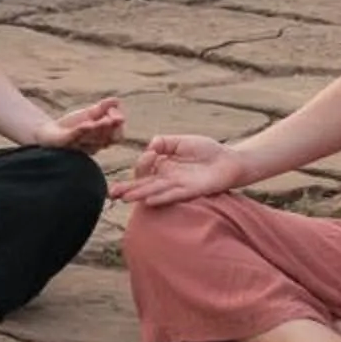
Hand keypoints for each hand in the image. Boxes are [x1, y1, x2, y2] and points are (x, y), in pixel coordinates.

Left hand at [33, 97, 125, 152]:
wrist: (47, 134)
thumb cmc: (71, 126)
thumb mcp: (89, 115)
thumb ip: (103, 108)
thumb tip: (117, 100)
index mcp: (101, 138)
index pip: (118, 135)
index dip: (118, 122)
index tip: (112, 110)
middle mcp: (93, 144)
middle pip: (110, 138)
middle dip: (113, 127)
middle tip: (115, 118)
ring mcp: (80, 144)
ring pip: (94, 138)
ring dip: (101, 128)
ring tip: (105, 120)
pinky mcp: (65, 142)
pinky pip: (76, 137)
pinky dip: (83, 130)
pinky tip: (87, 123)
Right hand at [108, 132, 244, 206]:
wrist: (229, 161)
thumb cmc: (206, 151)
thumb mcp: (182, 141)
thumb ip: (164, 141)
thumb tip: (151, 146)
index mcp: (163, 166)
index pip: (144, 168)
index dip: (142, 162)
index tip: (152, 152)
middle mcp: (167, 178)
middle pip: (143, 184)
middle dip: (127, 188)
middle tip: (111, 193)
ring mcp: (177, 186)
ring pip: (154, 191)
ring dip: (139, 194)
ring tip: (124, 198)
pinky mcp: (190, 191)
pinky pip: (172, 195)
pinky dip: (160, 197)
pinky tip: (149, 200)